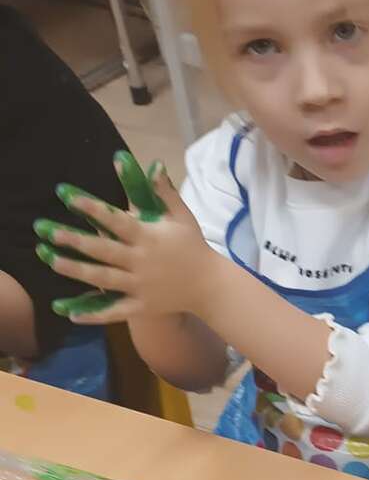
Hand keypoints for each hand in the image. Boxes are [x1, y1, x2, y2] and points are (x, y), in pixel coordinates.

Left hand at [35, 154, 212, 323]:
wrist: (211, 286)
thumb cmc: (193, 247)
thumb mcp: (181, 216)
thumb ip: (164, 191)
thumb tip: (152, 164)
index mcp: (149, 237)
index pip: (116, 220)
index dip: (92, 208)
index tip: (67, 197)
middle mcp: (141, 262)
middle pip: (103, 250)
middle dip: (74, 240)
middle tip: (46, 232)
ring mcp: (140, 286)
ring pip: (103, 278)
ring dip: (76, 270)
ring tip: (51, 261)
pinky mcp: (142, 306)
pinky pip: (115, 311)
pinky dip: (95, 314)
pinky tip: (71, 314)